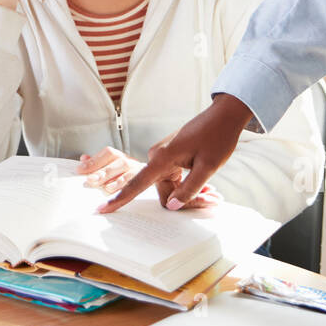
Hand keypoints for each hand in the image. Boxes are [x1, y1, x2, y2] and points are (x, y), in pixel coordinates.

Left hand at [78, 146, 144, 194]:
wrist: (149, 175)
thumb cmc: (122, 172)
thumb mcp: (109, 165)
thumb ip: (96, 162)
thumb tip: (83, 158)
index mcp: (119, 156)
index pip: (108, 154)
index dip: (94, 161)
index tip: (80, 169)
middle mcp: (130, 162)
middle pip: (119, 164)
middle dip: (104, 172)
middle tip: (90, 180)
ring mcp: (138, 173)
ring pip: (128, 176)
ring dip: (115, 183)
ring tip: (104, 189)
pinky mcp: (143, 185)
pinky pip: (134, 189)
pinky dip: (123, 194)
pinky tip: (115, 200)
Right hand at [80, 147, 220, 207]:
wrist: (223, 116)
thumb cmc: (217, 137)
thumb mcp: (208, 167)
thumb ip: (189, 189)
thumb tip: (171, 206)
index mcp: (163, 158)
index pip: (137, 184)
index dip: (120, 199)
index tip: (102, 209)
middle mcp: (158, 157)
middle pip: (164, 192)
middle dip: (185, 200)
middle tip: (213, 199)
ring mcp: (164, 157)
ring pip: (172, 188)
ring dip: (190, 194)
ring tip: (214, 194)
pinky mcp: (171, 157)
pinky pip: (175, 180)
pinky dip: (189, 185)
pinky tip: (208, 186)